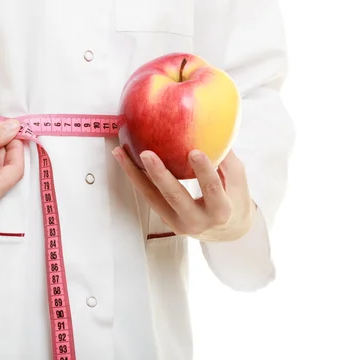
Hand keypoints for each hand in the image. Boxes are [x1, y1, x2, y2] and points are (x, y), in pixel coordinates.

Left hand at [112, 147, 254, 241]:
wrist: (226, 232)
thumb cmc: (234, 200)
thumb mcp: (238, 181)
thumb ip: (226, 158)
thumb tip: (215, 127)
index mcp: (220, 212)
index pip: (212, 189)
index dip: (203, 171)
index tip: (194, 151)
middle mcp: (196, 221)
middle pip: (174, 197)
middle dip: (159, 175)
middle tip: (146, 153)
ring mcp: (176, 222)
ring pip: (152, 197)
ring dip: (133, 173)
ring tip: (120, 152)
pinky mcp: (164, 218)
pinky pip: (148, 196)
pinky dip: (135, 177)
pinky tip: (124, 158)